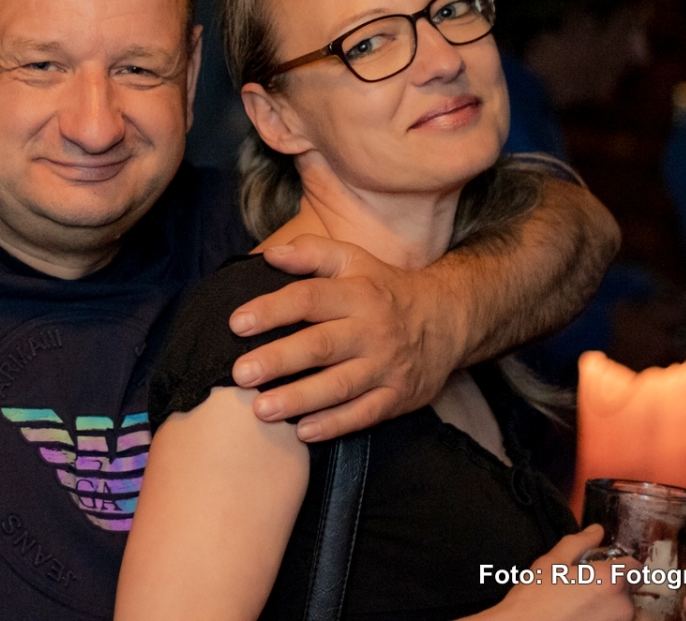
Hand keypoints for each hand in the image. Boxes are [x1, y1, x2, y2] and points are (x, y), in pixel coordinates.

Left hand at [227, 236, 460, 439]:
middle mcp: (372, 330)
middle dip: (278, 360)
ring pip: (340, 385)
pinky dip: (334, 425)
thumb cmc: (384, 289)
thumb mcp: (354, 260)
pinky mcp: (398, 397)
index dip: (272, 310)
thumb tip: (270, 255)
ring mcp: (386, 366)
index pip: (309, 299)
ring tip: (261, 410)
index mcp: (357, 294)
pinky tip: (303, 433)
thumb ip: (312, 253)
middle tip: (240, 373)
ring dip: (299, 399)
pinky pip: (364, 414)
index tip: (237, 323)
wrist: (448, 319)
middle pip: (320, 345)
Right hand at [485, 526, 635, 620]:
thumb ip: (578, 543)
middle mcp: (622, 606)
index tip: (602, 569)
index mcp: (610, 580)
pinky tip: (581, 615)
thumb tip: (596, 531)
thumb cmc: (534, 599)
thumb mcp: (552, 563)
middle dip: (612, 588)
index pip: (636, 568)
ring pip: (623, 611)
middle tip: (584, 589)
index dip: (619, 565)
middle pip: (629, 591)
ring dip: (610, 607)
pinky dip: (603, 617)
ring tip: (582, 607)